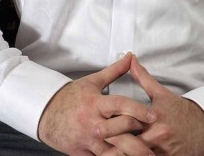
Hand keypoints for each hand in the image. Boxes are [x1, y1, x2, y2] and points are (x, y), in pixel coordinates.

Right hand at [38, 53, 156, 155]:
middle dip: (138, 140)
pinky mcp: (82, 153)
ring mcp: (87, 140)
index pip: (120, 105)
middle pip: (119, 132)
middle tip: (156, 145)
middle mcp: (93, 123)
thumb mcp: (93, 81)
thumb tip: (131, 57)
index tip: (153, 115)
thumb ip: (115, 71)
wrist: (46, 113)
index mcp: (96, 103)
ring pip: (111, 152)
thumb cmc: (72, 96)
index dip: (137, 110)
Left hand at [97, 56, 203, 155]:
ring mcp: (163, 152)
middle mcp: (158, 136)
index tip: (96, 128)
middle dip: (113, 148)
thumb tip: (130, 60)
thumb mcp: (161, 93)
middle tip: (97, 145)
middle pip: (131, 144)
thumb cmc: (180, 110)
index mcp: (154, 117)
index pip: (129, 122)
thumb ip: (142, 78)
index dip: (112, 127)